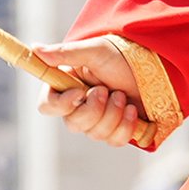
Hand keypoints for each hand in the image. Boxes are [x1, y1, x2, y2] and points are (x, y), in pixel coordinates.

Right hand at [34, 40, 164, 153]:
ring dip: (113, 114)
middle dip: (94, 109)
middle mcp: (77, 106)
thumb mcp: (94, 50)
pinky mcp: (115, 131)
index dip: (62, 105)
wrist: (154, 68)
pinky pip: (114, 141)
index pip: (47, 106)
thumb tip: (34, 49)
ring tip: (122, 95)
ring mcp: (97, 120)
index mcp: (66, 86)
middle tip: (106, 90)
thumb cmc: (121, 56)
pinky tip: (132, 110)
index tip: (79, 93)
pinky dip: (125, 126)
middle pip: (73, 124)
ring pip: (95, 134)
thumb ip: (65, 53)